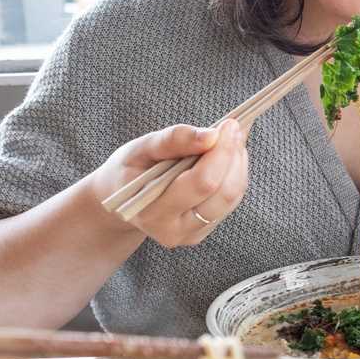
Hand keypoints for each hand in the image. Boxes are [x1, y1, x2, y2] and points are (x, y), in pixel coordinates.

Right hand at [90, 119, 248, 248]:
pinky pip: (230, 201)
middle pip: (223, 193)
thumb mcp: (140, 149)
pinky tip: (225, 157)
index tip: (229, 124)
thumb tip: (212, 135)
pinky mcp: (204, 230)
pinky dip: (233, 174)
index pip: (202, 183)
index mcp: (153, 212)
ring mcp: (192, 234)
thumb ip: (173, 140)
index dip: (221, 152)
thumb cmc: (130, 170)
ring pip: (232, 197)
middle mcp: (174, 230)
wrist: (122, 200)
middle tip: (234, 127)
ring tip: (229, 139)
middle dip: (233, 156)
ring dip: (237, 164)